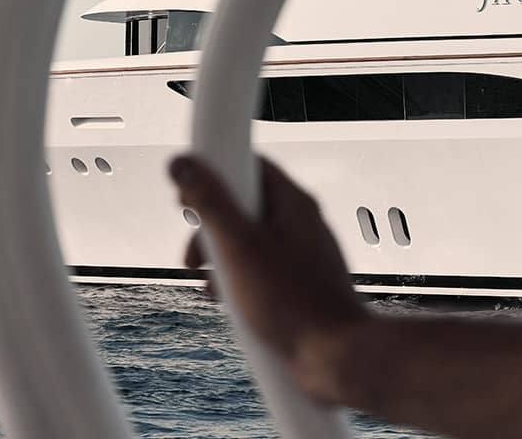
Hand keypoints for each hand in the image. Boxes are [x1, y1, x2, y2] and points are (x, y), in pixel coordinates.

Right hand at [170, 154, 367, 402]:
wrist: (336, 357)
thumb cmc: (295, 305)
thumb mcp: (239, 248)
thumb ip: (210, 202)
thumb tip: (185, 164)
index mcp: (293, 203)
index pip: (248, 164)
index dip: (213, 176)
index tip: (187, 200)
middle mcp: (301, 223)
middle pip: (245, 205)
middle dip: (211, 227)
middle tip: (193, 253)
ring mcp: (302, 254)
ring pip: (250, 240)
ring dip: (221, 258)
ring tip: (207, 282)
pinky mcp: (299, 282)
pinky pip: (262, 268)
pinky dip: (240, 279)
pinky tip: (230, 301)